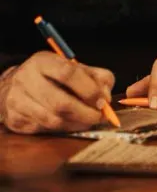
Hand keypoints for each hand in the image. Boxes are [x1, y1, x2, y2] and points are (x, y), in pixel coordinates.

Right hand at [0, 52, 114, 134]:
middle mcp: (26, 79)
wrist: (16, 86)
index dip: (89, 90)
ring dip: (76, 123)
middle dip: (85, 113)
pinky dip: (62, 129)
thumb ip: (96, 76)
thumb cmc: (52, 76)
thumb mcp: (73, 67)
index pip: (68, 73)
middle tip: (99, 116)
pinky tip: (70, 123)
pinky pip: (44, 129)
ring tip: (87, 120)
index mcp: (42, 62)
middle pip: (61, 103)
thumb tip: (106, 96)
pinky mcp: (15, 119)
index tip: (102, 101)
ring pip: (53, 120)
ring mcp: (17, 101)